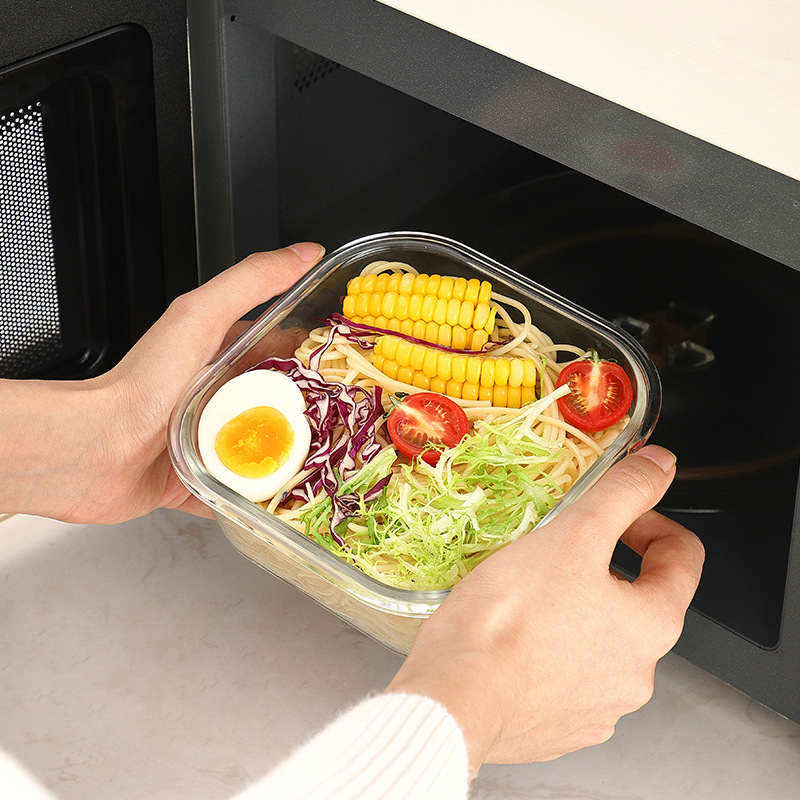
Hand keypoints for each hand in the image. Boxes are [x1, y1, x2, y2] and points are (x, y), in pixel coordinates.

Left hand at [0, 243, 323, 523]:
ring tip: (334, 468)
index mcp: (222, 355)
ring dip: (296, 460)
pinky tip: (290, 502)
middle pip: (281, 404)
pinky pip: (241, 492)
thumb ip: (251, 282)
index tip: (353, 366)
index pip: (284, 349)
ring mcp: (211, 440)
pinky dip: (264, 500)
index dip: (319, 354)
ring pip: (267, 450)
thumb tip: (304, 253)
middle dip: (316, 414)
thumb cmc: (143, 383)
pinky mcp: (200, 480)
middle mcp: (219, 397)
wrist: (95, 450)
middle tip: (353, 426)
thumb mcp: (201, 317)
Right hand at [385, 445, 703, 776]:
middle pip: (638, 601)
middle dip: (602, 569)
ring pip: (599, 642)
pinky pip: (565, 679)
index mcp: (652, 624)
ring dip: (575, 613)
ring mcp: (600, 707)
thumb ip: (623, 493)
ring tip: (528, 596)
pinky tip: (514, 640)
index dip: (650, 522)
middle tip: (557, 552)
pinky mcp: (561, 728)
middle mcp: (639, 674)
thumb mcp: (573, 534)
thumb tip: (661, 465)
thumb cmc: (512, 617)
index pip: (682, 558)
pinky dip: (548, 654)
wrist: (455, 696)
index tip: (615, 517)